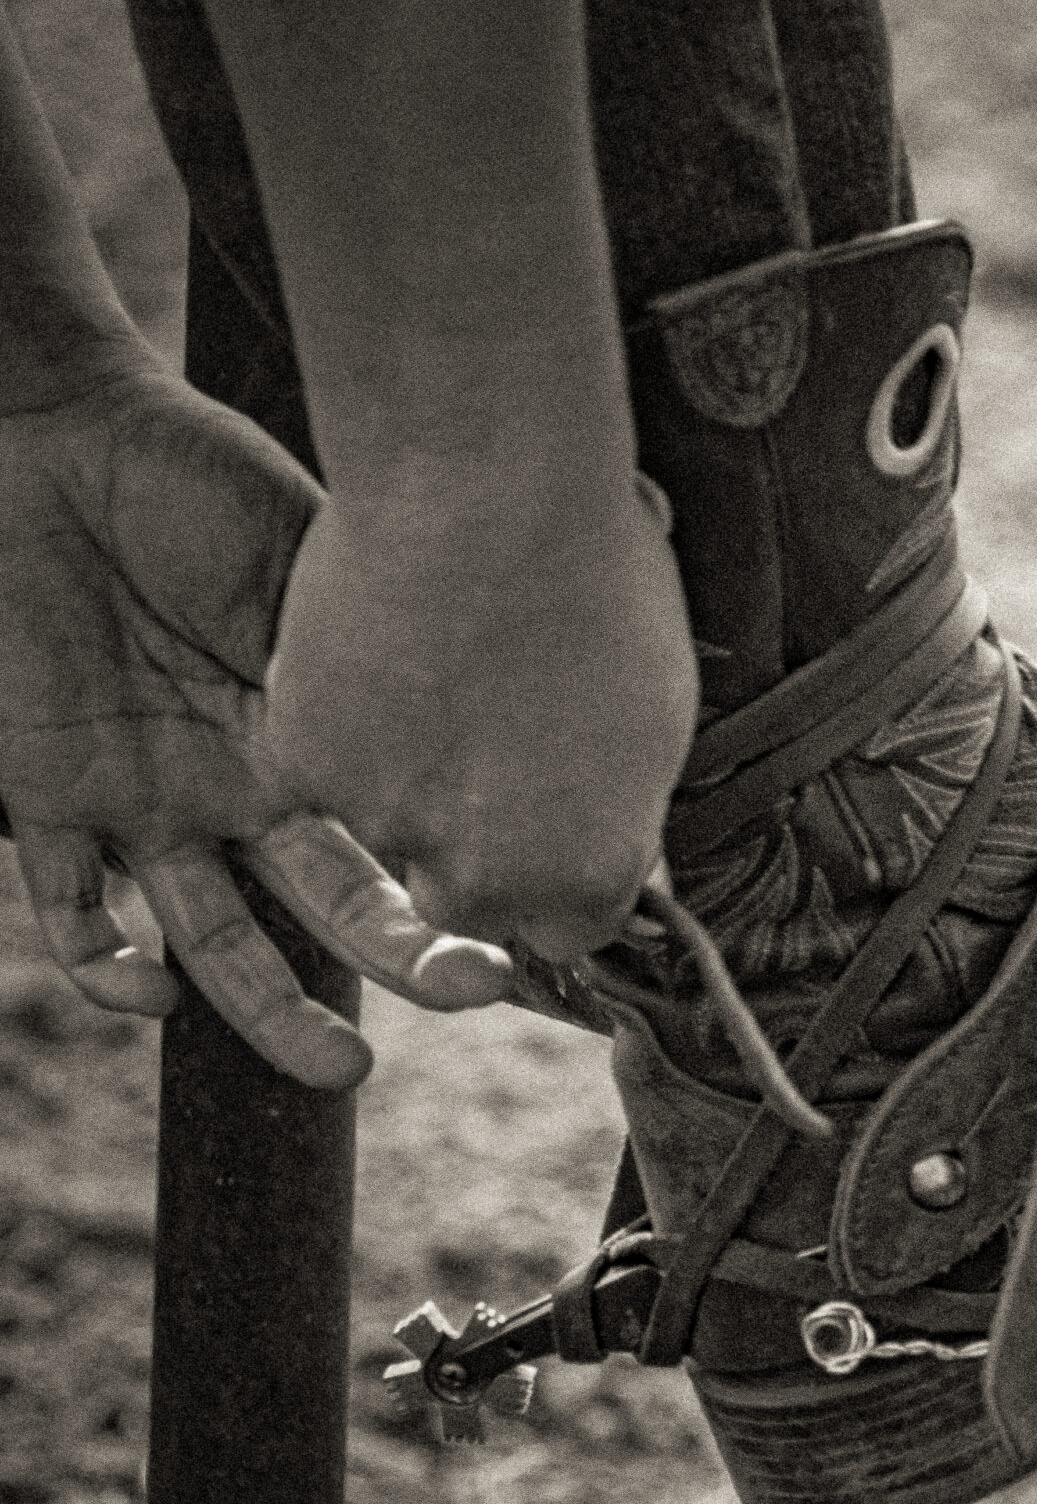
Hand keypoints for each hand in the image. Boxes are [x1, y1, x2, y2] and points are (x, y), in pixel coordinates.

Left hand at [0, 368, 512, 1086]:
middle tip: (468, 990)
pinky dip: (111, 968)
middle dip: (404, 957)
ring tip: (339, 1063)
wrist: (46, 440)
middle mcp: (241, 787)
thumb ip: (362, 641)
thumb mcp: (303, 556)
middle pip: (329, 904)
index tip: (520, 916)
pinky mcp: (43, 799)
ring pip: (215, 940)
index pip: (392, 831)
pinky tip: (156, 991)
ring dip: (271, 1010)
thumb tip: (473, 697)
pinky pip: (73, 914)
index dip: (454, 881)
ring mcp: (149, 802)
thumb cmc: (186, 475)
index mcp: (312, 731)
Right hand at [262, 471, 696, 961]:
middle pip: (470, 904)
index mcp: (589, 874)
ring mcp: (389, 826)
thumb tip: (613, 822)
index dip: (559, 878)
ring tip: (434, 675)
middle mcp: (487, 880)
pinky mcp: (308, 765)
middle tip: (483, 747)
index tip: (553, 829)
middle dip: (474, 846)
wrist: (491, 495)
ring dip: (401, 779)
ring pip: (388, 831)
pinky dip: (338, 722)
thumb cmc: (600, 583)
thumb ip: (621, 800)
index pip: (570, 932)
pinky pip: (319, 767)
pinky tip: (375, 650)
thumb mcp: (658, 712)